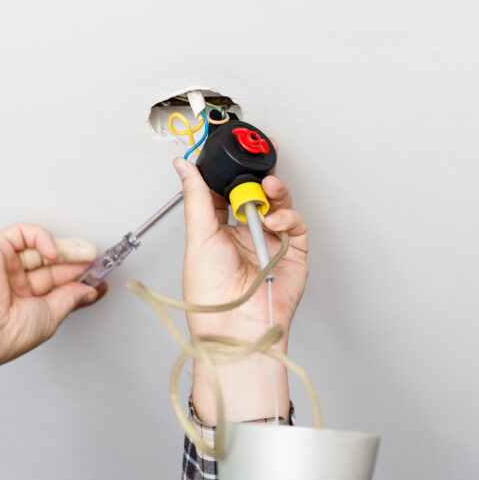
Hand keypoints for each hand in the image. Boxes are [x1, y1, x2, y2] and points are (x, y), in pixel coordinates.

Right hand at [0, 223, 105, 378]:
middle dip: (76, 262)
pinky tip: (54, 253)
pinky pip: (22, 233)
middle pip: (52, 264)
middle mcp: (15, 283)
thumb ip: (70, 298)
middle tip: (95, 261)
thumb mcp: (52, 315)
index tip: (100, 279)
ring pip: (40, 248)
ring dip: (66, 250)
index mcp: (25, 302)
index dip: (80, 279)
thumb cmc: (7, 332)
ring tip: (86, 254)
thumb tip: (89, 290)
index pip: (58, 284)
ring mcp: (6, 265)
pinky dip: (42, 238)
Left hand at [174, 156, 309, 423]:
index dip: (225, 173)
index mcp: (216, 232)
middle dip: (255, 176)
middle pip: (253, 194)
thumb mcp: (198, 235)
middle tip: (253, 161)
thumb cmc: (211, 295)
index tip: (223, 153)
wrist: (236, 325)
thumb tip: (183, 166)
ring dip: (274, 192)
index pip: (222, 193)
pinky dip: (287, 217)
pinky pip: (295, 225)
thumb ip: (196, 195)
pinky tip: (274, 220)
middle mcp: (243, 235)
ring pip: (278, 205)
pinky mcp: (292, 253)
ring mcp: (268, 243)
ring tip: (267, 188)